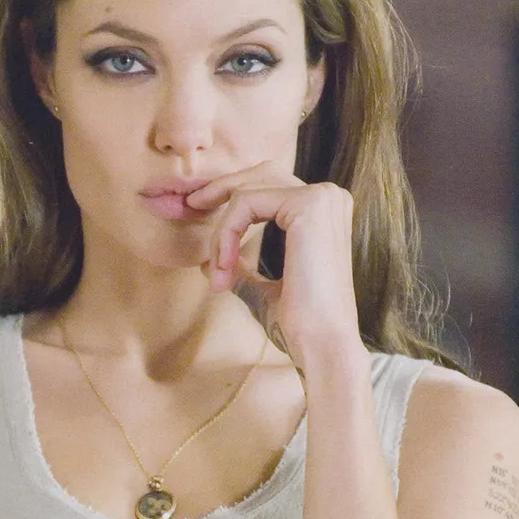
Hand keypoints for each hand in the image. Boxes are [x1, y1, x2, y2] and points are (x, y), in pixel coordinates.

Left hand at [186, 162, 362, 371]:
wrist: (321, 344)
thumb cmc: (300, 324)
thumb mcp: (264, 289)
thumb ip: (242, 269)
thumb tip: (209, 261)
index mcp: (325, 212)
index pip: (269, 185)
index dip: (230, 197)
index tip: (198, 214)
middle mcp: (329, 196)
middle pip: (259, 174)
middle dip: (220, 189)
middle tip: (190, 207)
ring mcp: (321, 196)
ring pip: (246, 191)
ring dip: (221, 229)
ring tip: (217, 269)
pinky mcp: (308, 205)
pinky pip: (245, 202)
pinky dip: (226, 233)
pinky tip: (224, 265)